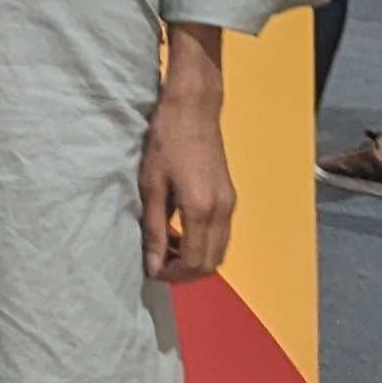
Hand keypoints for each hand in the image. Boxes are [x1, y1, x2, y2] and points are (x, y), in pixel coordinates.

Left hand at [142, 87, 237, 281]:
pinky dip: (204, 243)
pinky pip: (221, 234)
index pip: (194, 262)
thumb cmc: (166, 140)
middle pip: (212, 263)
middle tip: (159, 263)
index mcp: (201, 209)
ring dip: (196, 258)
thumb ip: (154, 228)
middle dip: (185, 272)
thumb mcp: (152, 185)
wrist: (193, 108)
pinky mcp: (230, 196)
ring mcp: (230, 203)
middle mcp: (222, 211)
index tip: (151, 269)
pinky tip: (181, 231)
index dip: (172, 274)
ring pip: (220, 251)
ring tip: (167, 247)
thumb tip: (153, 264)